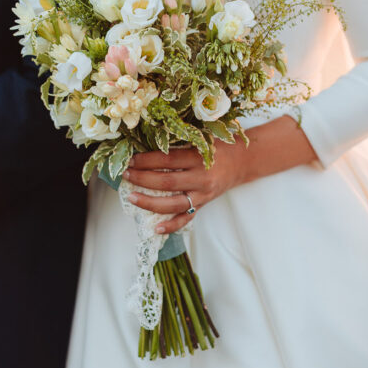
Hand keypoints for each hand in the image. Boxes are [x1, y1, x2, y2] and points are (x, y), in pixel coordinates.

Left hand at [123, 139, 246, 233]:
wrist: (242, 162)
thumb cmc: (217, 147)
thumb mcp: (201, 139)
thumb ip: (179, 143)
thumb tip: (146, 145)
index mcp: (199, 157)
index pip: (167, 159)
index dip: (146, 160)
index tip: (130, 159)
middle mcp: (201, 178)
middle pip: (167, 181)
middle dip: (143, 179)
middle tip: (126, 175)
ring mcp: (202, 195)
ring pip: (173, 203)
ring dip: (149, 202)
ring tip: (132, 198)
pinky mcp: (203, 205)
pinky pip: (186, 219)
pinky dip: (171, 225)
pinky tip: (156, 228)